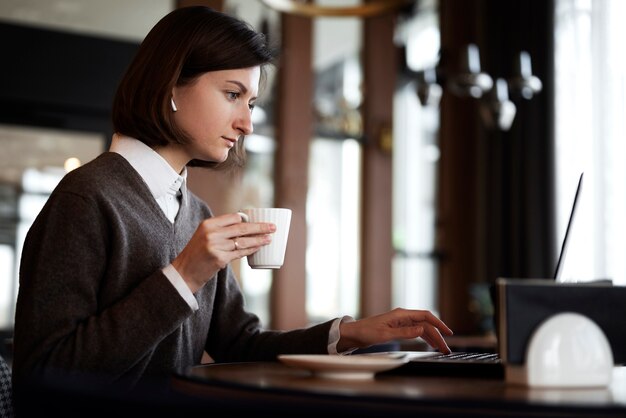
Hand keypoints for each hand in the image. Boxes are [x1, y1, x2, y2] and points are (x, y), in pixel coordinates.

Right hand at [172, 212, 275, 291]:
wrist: (183, 273)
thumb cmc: (196, 255)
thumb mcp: (203, 236)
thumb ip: (220, 230)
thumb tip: (242, 225)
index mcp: (208, 224)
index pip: (233, 217)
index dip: (248, 219)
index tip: (259, 219)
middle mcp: (211, 233)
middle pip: (241, 228)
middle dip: (260, 227)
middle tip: (273, 227)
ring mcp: (215, 246)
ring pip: (243, 241)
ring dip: (259, 239)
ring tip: (270, 238)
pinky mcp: (219, 259)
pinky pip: (240, 253)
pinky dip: (251, 249)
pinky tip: (259, 248)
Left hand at [337, 308, 452, 353]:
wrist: (354, 333)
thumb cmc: (366, 332)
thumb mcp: (386, 334)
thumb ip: (404, 332)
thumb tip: (421, 329)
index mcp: (401, 315)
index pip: (425, 316)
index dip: (438, 324)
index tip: (448, 333)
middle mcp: (403, 316)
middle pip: (426, 324)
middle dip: (437, 335)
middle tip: (446, 349)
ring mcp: (401, 322)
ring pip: (422, 328)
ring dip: (432, 338)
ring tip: (441, 349)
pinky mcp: (398, 328)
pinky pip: (416, 331)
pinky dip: (424, 337)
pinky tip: (430, 344)